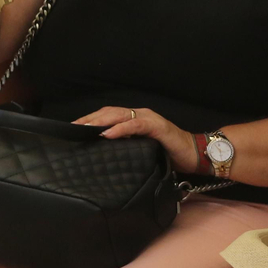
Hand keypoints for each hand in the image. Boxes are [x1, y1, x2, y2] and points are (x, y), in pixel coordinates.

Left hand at [75, 106, 199, 173]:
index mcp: (134, 119)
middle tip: (73, 128)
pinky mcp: (158, 126)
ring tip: (84, 129)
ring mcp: (149, 118)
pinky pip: (135, 125)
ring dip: (100, 121)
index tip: (72, 128)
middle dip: (89, 119)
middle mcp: (139, 114)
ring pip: (119, 115)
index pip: (107, 115)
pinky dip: (120, 128)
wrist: (195, 155)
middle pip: (108, 112)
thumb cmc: (168, 154)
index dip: (89, 119)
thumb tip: (102, 152)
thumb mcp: (141, 149)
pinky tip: (107, 134)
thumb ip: (125, 146)